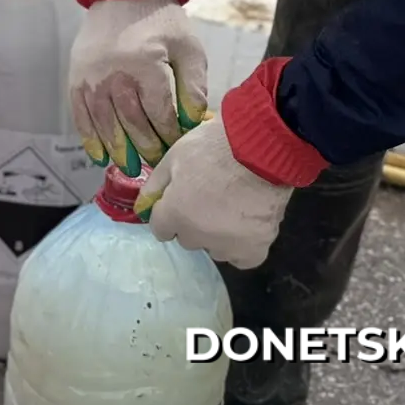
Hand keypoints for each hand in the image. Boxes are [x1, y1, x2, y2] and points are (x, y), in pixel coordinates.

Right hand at [67, 0, 208, 173]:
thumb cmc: (161, 22)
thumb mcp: (188, 48)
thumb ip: (194, 86)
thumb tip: (193, 122)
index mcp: (145, 65)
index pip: (159, 113)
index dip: (170, 135)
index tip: (178, 147)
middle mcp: (114, 73)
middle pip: (131, 123)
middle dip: (146, 148)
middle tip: (156, 163)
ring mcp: (91, 76)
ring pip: (105, 124)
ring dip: (118, 149)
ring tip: (130, 167)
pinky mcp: (76, 76)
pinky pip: (81, 114)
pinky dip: (89, 137)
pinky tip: (99, 155)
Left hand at [134, 114, 290, 269]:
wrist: (262, 147)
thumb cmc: (215, 146)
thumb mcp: (175, 155)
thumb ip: (155, 184)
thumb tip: (143, 205)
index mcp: (176, 213)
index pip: (160, 229)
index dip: (169, 212)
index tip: (180, 199)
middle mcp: (199, 236)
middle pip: (187, 238)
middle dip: (192, 222)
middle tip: (209, 197)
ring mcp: (229, 244)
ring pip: (214, 249)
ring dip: (217, 234)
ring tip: (232, 207)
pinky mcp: (256, 248)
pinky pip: (241, 259)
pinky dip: (241, 248)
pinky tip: (245, 228)